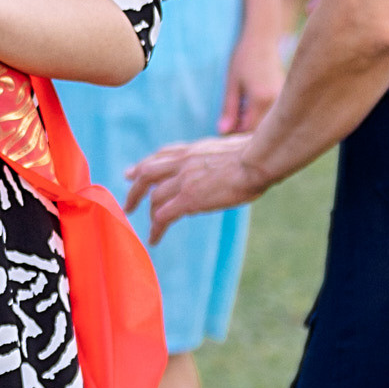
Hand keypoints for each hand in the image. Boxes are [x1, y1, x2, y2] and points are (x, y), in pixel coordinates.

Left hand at [125, 134, 260, 237]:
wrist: (260, 158)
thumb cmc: (260, 154)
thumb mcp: (235, 149)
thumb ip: (223, 158)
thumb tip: (235, 164)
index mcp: (195, 149)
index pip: (163, 154)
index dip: (145, 164)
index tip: (133, 172)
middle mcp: (184, 161)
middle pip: (147, 172)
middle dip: (135, 188)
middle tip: (128, 203)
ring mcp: (184, 180)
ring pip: (154, 197)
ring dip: (148, 213)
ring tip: (148, 227)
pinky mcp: (189, 198)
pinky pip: (163, 216)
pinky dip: (156, 228)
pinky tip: (154, 239)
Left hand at [220, 29, 285, 134]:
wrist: (263, 39)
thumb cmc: (244, 58)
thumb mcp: (232, 84)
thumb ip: (228, 109)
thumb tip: (222, 131)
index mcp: (261, 100)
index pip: (247, 130)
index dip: (233, 134)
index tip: (223, 131)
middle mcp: (275, 102)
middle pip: (259, 130)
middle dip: (243, 131)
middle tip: (231, 122)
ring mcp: (282, 99)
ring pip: (267, 124)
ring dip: (252, 124)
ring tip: (240, 113)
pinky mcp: (284, 96)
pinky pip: (272, 114)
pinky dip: (261, 116)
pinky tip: (251, 106)